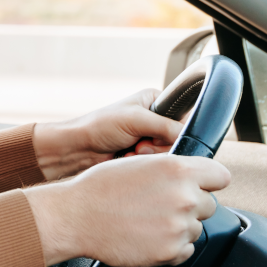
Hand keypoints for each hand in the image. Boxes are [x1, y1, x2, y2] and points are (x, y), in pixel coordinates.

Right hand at [24, 153, 230, 266]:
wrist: (76, 217)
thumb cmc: (99, 188)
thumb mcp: (139, 163)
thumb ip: (172, 168)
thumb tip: (193, 177)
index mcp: (178, 169)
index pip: (221, 176)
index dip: (208, 181)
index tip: (199, 185)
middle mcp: (184, 197)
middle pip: (210, 204)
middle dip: (190, 204)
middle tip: (160, 205)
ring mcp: (179, 226)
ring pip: (196, 227)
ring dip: (177, 226)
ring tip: (147, 220)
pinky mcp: (171, 251)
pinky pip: (185, 250)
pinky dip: (170, 246)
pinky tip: (147, 235)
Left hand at [32, 89, 183, 180]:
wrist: (77, 149)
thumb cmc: (99, 126)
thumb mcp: (136, 120)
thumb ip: (166, 127)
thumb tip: (189, 137)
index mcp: (156, 101)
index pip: (184, 118)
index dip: (175, 132)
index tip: (157, 137)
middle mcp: (155, 119)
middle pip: (178, 139)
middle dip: (158, 147)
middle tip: (140, 146)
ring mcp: (149, 139)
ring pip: (168, 155)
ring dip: (150, 157)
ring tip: (132, 152)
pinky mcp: (143, 156)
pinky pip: (157, 165)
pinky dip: (144, 164)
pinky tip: (128, 160)